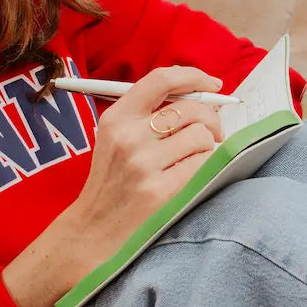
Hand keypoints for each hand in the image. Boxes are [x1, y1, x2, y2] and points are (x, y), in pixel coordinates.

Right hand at [66, 65, 223, 263]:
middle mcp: (128, 136)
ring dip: (207, 148)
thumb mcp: (115, 139)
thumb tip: (202, 98)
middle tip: (211, 133)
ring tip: (193, 160)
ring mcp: (144, 164)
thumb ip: (148, 115)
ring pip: (202, 137)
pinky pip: (203, 164)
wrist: (93, 229)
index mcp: (116, 118)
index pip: (161, 80)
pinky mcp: (161, 190)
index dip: (194, 77)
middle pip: (191, 109)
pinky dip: (205, 168)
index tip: (213, 85)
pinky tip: (191, 176)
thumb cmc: (111, 182)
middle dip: (212, 119)